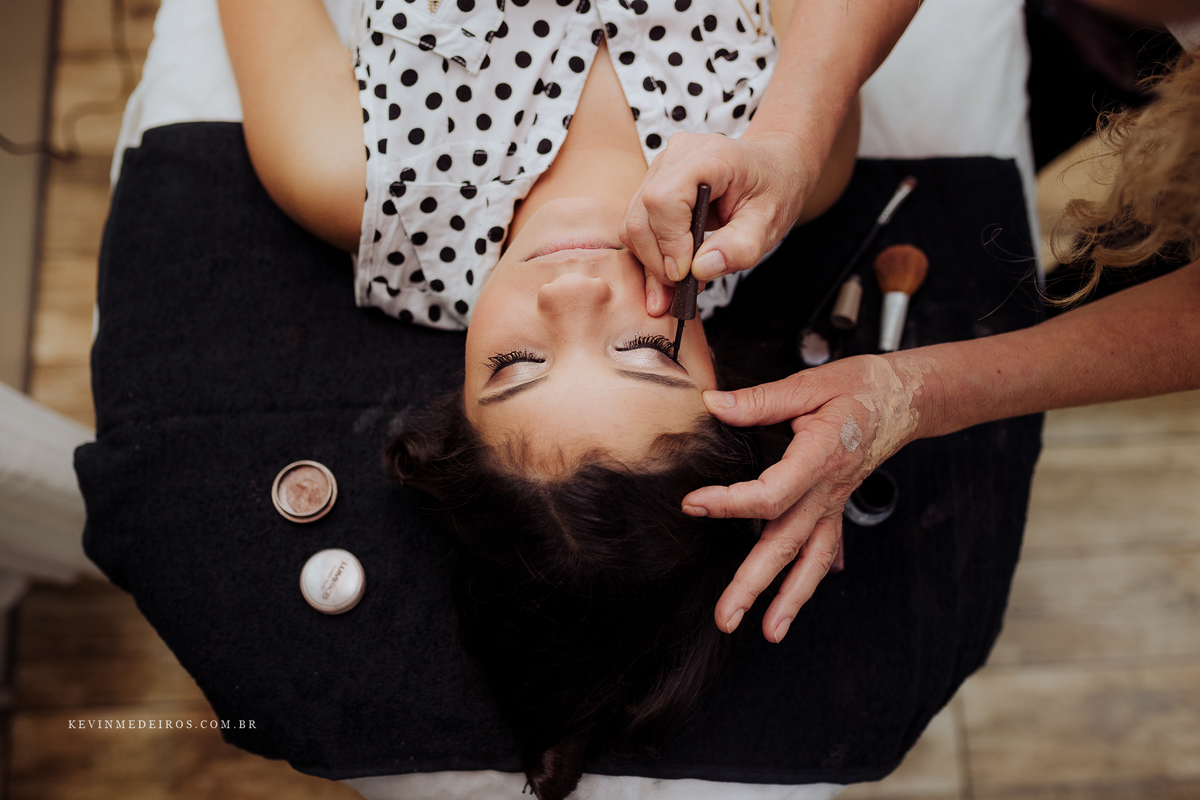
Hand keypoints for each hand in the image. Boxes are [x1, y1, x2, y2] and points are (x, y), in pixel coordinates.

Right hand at [620, 131, 816, 316]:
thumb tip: (701, 269)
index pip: (664, 199)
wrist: (772, 168)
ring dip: (652, 261)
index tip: (686, 273)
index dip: (669, 242)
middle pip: (640, 216)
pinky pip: (638, 225)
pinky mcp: (653, 184)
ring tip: (681, 280)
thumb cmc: (774, 189)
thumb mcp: (769, 223)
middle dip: (657, 261)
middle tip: (684, 286)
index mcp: (708, 156)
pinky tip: (674, 269)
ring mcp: (660, 168)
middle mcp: (676, 156)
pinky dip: (651, 254)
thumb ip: (740, 247)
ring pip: (633, 224)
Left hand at [683, 354, 934, 641]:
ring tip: (767, 633)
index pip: (772, 494)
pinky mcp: (835, 508)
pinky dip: (807, 581)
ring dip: (789, 599)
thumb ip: (761, 400)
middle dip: (755, 584)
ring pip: (810, 559)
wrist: (905, 399)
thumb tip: (715, 404)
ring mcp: (834, 504)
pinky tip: (790, 607)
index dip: (730, 503)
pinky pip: (822, 552)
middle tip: (726, 616)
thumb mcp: (810, 385)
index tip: (693, 505)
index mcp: (819, 457)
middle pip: (787, 544)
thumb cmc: (859, 389)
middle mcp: (827, 490)